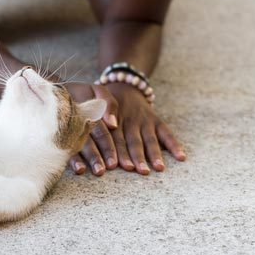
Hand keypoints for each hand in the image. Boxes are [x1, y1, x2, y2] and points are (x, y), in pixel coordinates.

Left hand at [65, 82, 185, 175]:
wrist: (122, 83)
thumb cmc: (100, 105)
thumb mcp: (91, 109)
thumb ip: (86, 125)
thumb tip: (73, 145)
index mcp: (111, 121)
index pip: (114, 138)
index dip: (116, 152)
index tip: (117, 166)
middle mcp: (128, 120)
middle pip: (132, 140)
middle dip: (135, 156)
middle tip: (139, 171)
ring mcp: (143, 120)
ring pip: (149, 138)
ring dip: (154, 153)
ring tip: (159, 168)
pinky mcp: (155, 119)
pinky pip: (166, 132)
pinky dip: (174, 144)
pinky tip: (181, 157)